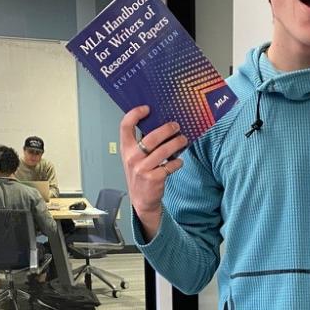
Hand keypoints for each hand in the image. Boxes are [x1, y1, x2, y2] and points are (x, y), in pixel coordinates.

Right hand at [119, 106, 187, 239]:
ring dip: (176, 143)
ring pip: (164, 151)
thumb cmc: (140, 175)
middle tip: (176, 126)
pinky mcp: (154, 178)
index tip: (147, 108)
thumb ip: (141, 144)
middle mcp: (132, 158)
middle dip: (167, 129)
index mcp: (126, 149)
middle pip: (151, 137)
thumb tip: (159, 125)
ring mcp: (142, 169)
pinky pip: (170, 166)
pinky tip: (179, 161)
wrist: (141, 200)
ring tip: (184, 140)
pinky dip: (177, 162)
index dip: (135, 114)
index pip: (125, 126)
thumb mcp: (134, 158)